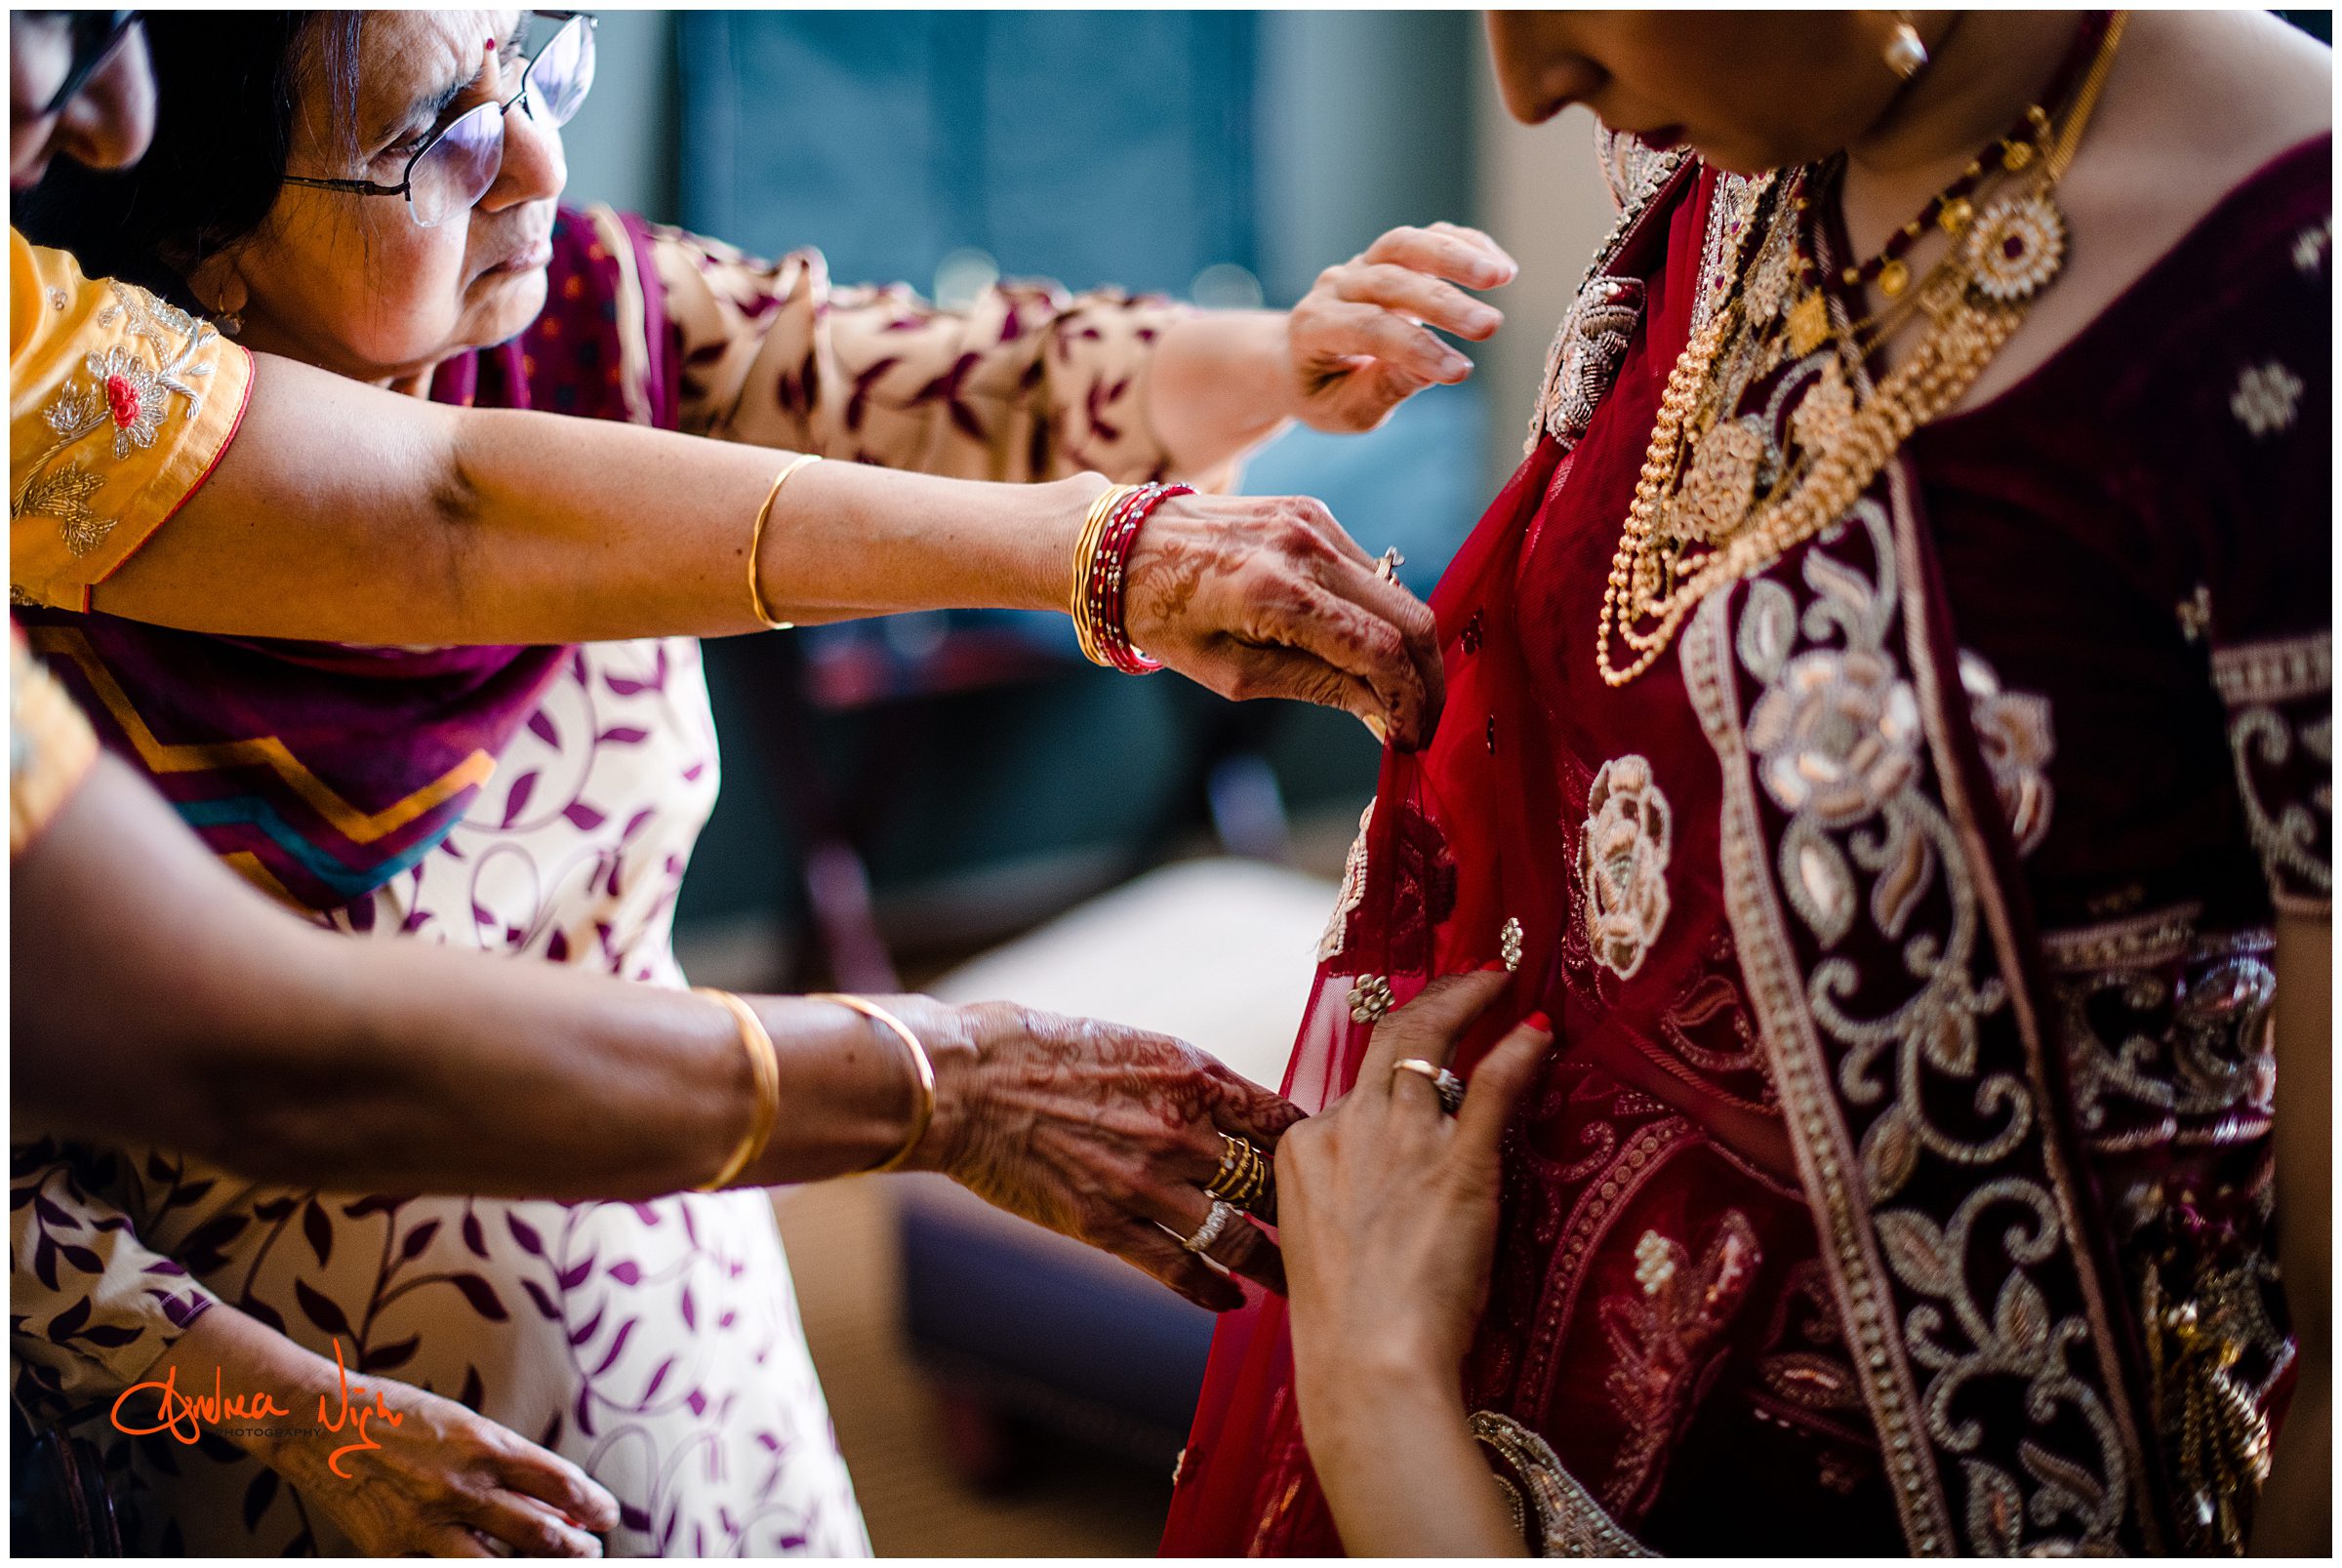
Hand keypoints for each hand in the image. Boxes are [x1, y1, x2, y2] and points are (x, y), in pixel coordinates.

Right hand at [270, 1372, 618, 1556]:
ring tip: (560, 1562)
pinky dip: (474, 1564)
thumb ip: (507, 1465)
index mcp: (483, 1444)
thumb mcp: (464, 1427)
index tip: (607, 1515)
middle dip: (575, 1548)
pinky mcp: (392, 1549)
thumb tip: (555, 1502)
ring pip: (497, 1564)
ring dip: (537, 1566)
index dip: (591, 1504)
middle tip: (592, 1550)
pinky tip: (489, 1562)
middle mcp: (460, 1485)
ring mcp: (425, 1522)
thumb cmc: (400, 1417)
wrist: (319, 1422)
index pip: (557, 1483)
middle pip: (539, 1532)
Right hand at [884, 995, 1304, 1311]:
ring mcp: (1146, 1183)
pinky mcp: (1105, 1225)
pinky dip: (1212, 1291)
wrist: (965, 1081)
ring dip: (1274, 1263)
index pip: (1283, 1121)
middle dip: (1310, 1210)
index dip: (1317, 1147)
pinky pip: (1178, 1269)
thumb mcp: (1135, 1042)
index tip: (1334, 1166)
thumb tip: (1230, 1104)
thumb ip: (1187, 1080)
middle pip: (1275, 1183)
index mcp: (1194, 1076)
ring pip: (1239, 1236)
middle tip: (1334, 1233)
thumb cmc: (1040, 1047)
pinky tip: (1231, 1301)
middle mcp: (1183, 1131)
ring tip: (1299, 1282)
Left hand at [1120, 489, 1444, 748]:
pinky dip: (1375, 611)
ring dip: (1405, 645)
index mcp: (1275, 594)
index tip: (1411, 736)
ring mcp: (1312, 521)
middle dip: (1426, 676)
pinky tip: (1357, 644)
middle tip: (1420, 718)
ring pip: (1396, 592)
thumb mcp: (1233, 674)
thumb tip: (1383, 711)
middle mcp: (1304, 548)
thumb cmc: (1163, 616)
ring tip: (1389, 690)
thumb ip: (1317, 686)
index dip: (1408, 700)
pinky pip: (1366, 570)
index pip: (1379, 650)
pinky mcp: (1311, 511)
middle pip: (1409, 617)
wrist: (1121, 543)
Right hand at [1279, 971, 1550, 1400]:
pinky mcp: (1459, 1162)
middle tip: (1471, 981)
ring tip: (1498, 987)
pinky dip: (1517, 1050)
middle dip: (1432, 1000)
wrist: (1367, 1363)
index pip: (1353, 1089)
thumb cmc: (1347, 1326)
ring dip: (1468, 1004)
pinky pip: (1491, 1083)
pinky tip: (1538, 1030)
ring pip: (1432, 1044)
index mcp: (1303, 1149)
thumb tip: (1380, 1188)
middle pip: (1388, 1039)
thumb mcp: (1323, 1243)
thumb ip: (1347, 1196)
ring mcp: (1403, 1139)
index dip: (1395, 1058)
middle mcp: (1347, 1128)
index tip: (1421, 1038)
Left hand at [1286, 222, 1517, 434]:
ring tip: (1502, 276)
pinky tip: (1501, 267)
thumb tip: (1430, 373)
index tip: (1460, 372)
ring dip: (1456, 256)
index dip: (1415, 349)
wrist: (1299, 359)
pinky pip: (1426, 237)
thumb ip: (1384, 390)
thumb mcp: (1347, 410)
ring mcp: (1360, 264)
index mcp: (1313, 327)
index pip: (1367, 329)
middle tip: (1490, 327)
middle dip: (1442, 303)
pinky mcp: (1389, 255)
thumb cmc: (1326, 393)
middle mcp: (1334, 288)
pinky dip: (1464, 245)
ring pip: (1404, 244)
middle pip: (1389, 282)